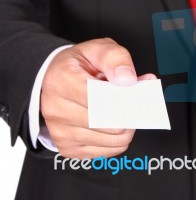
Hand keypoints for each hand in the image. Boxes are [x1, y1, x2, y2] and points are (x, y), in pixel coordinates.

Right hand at [41, 38, 155, 158]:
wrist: (53, 78)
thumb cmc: (79, 64)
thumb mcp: (97, 49)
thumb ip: (115, 58)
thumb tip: (127, 80)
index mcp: (61, 79)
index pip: (99, 97)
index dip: (124, 97)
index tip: (138, 93)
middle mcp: (55, 108)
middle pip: (107, 121)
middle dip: (129, 112)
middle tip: (137, 101)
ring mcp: (60, 132)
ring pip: (111, 139)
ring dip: (127, 126)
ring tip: (123, 109)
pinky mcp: (68, 148)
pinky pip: (107, 150)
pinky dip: (118, 138)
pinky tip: (114, 122)